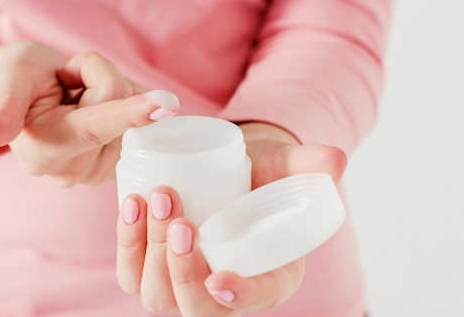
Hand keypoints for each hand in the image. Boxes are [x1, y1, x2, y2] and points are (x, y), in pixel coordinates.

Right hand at [0, 41, 178, 185]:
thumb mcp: (9, 78)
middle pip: (121, 109)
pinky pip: (143, 124)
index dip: (130, 111)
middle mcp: (72, 171)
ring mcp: (96, 173)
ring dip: (115, 93)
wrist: (27, 92)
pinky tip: (98, 111)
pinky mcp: (115, 167)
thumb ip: (4, 105)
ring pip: (135, 114)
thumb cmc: (18, 77)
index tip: (167, 103)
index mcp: (44, 151)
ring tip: (79, 98)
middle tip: (69, 83)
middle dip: (102, 81)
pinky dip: (127, 108)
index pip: (96, 126)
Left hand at [116, 122, 345, 315]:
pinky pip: (132, 272)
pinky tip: (132, 202)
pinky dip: (128, 242)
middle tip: (182, 221)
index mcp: (269, 276)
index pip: (256, 299)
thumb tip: (335, 160)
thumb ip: (310, 166)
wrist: (233, 166)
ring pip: (157, 296)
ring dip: (151, 252)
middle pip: (196, 307)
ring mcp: (185, 280)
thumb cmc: (266, 174)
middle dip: (182, 270)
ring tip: (156, 199)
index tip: (219, 281)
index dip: (238, 298)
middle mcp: (224, 289)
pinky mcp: (155, 263)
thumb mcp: (290, 168)